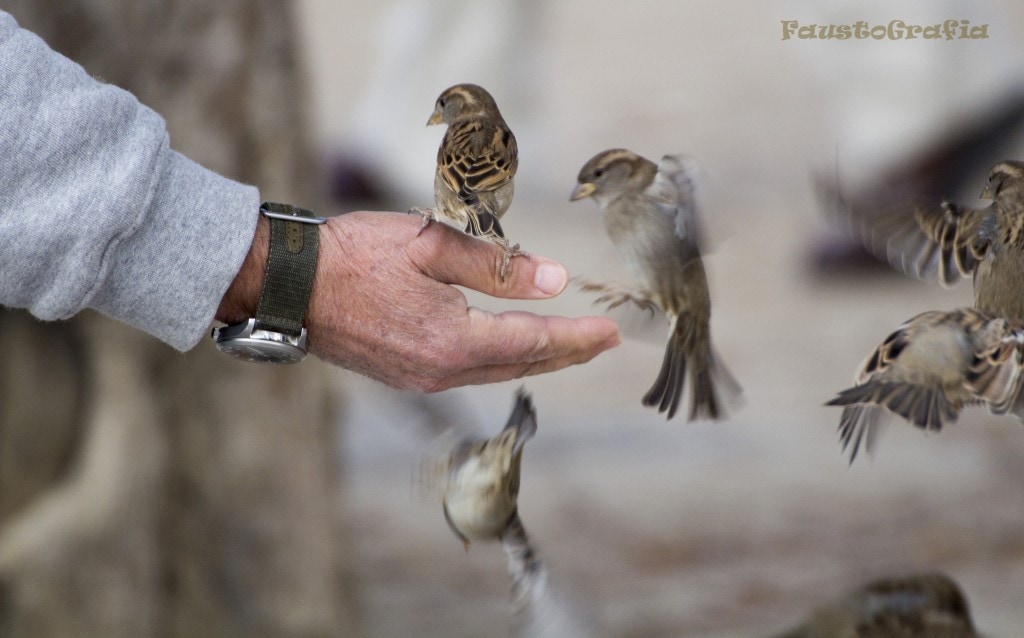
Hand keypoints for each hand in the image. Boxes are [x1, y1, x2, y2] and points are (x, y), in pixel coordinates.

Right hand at [218, 211, 619, 390]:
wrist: (286, 285)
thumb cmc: (356, 256)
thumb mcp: (433, 246)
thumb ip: (498, 266)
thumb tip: (556, 280)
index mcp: (454, 340)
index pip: (535, 341)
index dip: (577, 337)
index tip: (612, 334)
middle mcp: (442, 371)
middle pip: (521, 363)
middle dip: (567, 354)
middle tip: (602, 343)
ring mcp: (421, 379)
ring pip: (495, 370)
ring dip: (536, 358)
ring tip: (567, 347)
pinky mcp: (404, 375)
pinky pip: (468, 372)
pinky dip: (500, 360)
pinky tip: (509, 349)